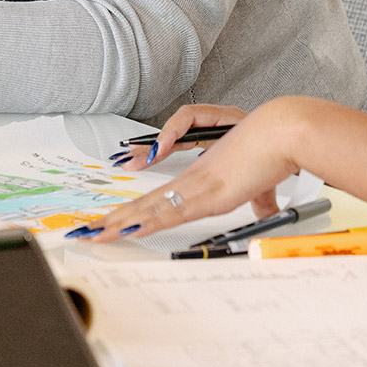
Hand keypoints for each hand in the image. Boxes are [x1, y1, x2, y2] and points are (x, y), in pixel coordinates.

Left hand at [90, 97, 319, 241]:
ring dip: (120, 222)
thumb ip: (258, 195)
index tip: (115, 221)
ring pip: (148, 207)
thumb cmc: (272, 150)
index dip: (136, 210)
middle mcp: (192, 180)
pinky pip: (169, 211)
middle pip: (145, 202)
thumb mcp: (263, 182)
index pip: (160, 197)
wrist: (281, 132)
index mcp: (201, 178)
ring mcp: (195, 186)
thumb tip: (263, 206)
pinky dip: (146, 222)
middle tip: (85, 230)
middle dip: (114, 218)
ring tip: (92, 234)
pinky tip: (126, 228)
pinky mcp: (206, 194)